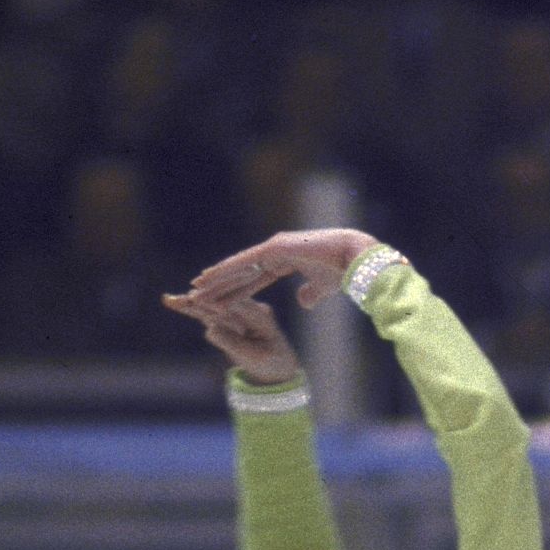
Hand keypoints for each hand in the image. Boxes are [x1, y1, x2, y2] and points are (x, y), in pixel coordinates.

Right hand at [161, 285, 299, 380]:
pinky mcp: (225, 316)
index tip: (199, 300)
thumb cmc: (270, 363)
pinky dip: (190, 309)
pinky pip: (206, 312)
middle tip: (182, 297)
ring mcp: (236, 311)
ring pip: (210, 306)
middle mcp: (248, 308)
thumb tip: (209, 329)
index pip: (236, 306)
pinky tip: (171, 301)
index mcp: (261, 315)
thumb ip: (232, 343)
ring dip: (190, 302)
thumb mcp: (254, 358)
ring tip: (169, 299)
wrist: (277, 366)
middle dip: (200, 299)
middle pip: (221, 302)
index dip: (217, 302)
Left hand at [178, 227, 379, 315]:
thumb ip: (310, 294)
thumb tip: (301, 301)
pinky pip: (245, 263)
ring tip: (196, 287)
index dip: (237, 288)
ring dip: (216, 277)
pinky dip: (226, 270)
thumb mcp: (321, 288)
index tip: (221, 298)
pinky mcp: (275, 249)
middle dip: (220, 284)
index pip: (254, 277)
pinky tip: (209, 277)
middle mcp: (275, 251)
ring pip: (239, 266)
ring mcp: (273, 248)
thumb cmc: (342, 271)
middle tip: (198, 292)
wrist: (354, 256)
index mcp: (285, 260)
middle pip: (241, 271)